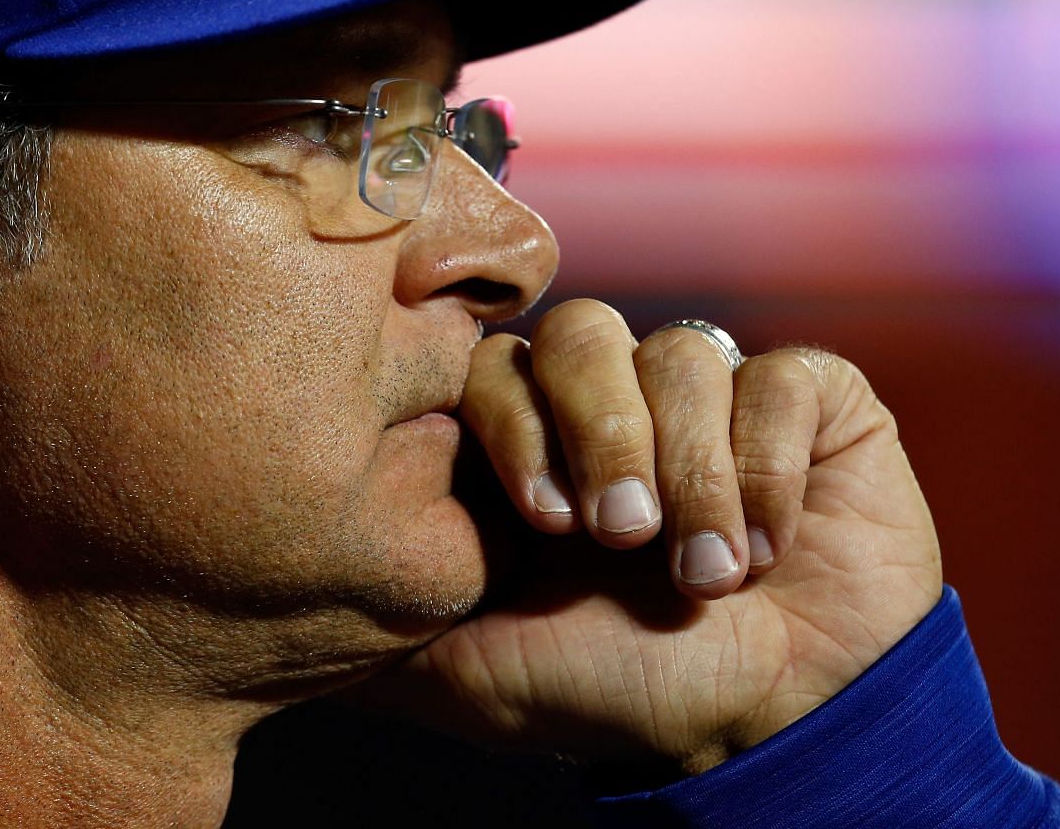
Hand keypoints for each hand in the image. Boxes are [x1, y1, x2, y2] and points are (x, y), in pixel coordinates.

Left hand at [338, 299, 943, 776]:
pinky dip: (770, 469)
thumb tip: (255, 607)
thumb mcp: (469, 670)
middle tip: (621, 538)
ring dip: (696, 477)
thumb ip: (382, 617)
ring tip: (707, 576)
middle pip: (584, 335)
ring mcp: (709, 391)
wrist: (774, 724)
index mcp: (533, 442)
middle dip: (605, 437)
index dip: (517, 427)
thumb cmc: (617, 694)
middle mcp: (614, 400)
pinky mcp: (805, 398)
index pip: (494, 366)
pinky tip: (770, 547)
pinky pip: (780, 378)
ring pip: (682, 354)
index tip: (546, 526)